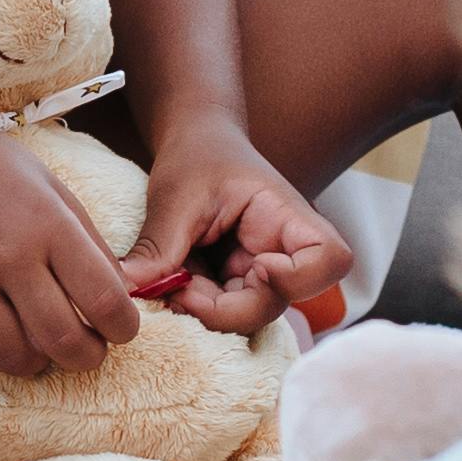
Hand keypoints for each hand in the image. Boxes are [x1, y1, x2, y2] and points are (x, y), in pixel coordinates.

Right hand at [0, 114, 143, 381]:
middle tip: (86, 349)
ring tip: (37, 342)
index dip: (123, 328)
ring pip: (14, 358)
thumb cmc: (1, 179)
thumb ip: (92, 250)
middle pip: (62, 340)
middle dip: (86, 357)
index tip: (120, 330)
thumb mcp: (59, 196)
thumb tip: (120, 307)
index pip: (105, 300)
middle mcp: (7, 254)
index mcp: (50, 225)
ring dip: (36, 362)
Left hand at [119, 122, 352, 333]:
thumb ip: (159, 246)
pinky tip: (172, 286)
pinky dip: (195, 307)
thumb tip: (130, 290)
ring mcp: (260, 271)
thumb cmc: (197, 156)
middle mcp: (283, 251)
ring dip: (204, 311)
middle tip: (179, 288)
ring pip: (247, 315)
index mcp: (288, 217)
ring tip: (169, 283)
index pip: (331, 259)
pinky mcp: (236, 283)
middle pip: (278, 303)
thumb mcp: (176, 195)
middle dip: (225, 309)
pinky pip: (223, 311)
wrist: (193, 145)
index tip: (254, 267)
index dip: (297, 278)